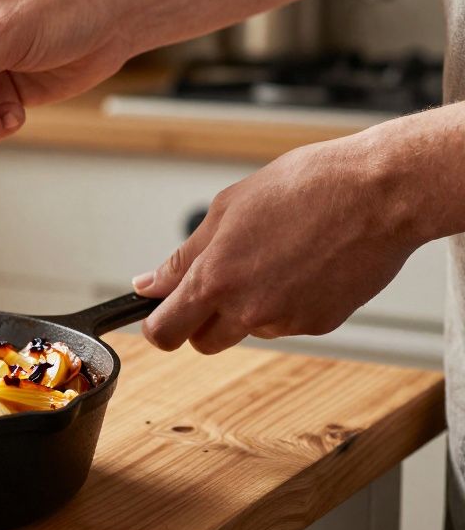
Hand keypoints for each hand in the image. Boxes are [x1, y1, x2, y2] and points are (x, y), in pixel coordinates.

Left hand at [131, 132, 422, 352]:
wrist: (379, 193)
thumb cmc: (306, 188)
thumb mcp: (227, 210)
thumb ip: (184, 257)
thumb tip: (150, 284)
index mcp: (215, 280)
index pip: (165, 332)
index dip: (158, 326)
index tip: (159, 314)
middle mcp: (248, 310)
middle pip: (203, 341)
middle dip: (201, 319)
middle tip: (219, 280)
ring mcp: (287, 321)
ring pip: (248, 329)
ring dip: (248, 307)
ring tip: (274, 256)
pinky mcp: (321, 325)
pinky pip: (287, 322)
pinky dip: (287, 302)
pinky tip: (304, 264)